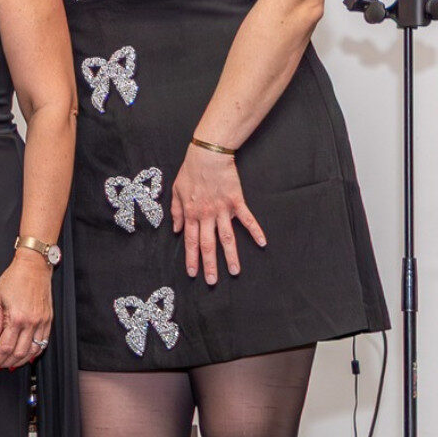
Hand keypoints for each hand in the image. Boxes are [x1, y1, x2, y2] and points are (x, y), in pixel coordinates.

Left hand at [0, 250, 52, 371]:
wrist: (34, 266)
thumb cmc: (14, 278)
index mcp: (17, 317)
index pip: (6, 346)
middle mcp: (32, 322)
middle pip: (20, 352)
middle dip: (8, 363)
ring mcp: (42, 322)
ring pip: (33, 351)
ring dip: (21, 361)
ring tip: (11, 364)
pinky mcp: (49, 320)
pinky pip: (44, 342)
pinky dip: (35, 352)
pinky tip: (28, 356)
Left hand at [169, 145, 265, 283]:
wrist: (208, 155)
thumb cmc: (191, 171)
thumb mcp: (176, 190)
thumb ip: (175, 211)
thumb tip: (175, 229)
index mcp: (191, 214)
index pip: (190, 241)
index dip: (191, 258)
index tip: (193, 273)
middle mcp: (206, 215)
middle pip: (208, 244)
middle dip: (209, 264)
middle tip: (212, 282)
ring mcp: (222, 210)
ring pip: (226, 237)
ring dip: (231, 256)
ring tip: (235, 272)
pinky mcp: (236, 202)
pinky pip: (247, 219)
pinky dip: (255, 231)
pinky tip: (262, 243)